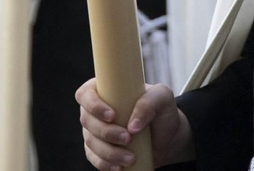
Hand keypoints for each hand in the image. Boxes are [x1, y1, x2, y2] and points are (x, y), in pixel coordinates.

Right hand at [77, 79, 191, 167]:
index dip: (93, 105)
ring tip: (131, 158)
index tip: (112, 116)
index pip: (86, 94)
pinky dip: (105, 164)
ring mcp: (95, 132)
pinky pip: (94, 159)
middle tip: (128, 138)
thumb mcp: (162, 98)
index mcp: (106, 90)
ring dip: (109, 152)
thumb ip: (149, 103)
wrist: (168, 137)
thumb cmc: (162, 111)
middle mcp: (96, 111)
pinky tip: (119, 167)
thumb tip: (132, 126)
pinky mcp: (98, 151)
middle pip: (87, 120)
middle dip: (106, 132)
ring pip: (91, 142)